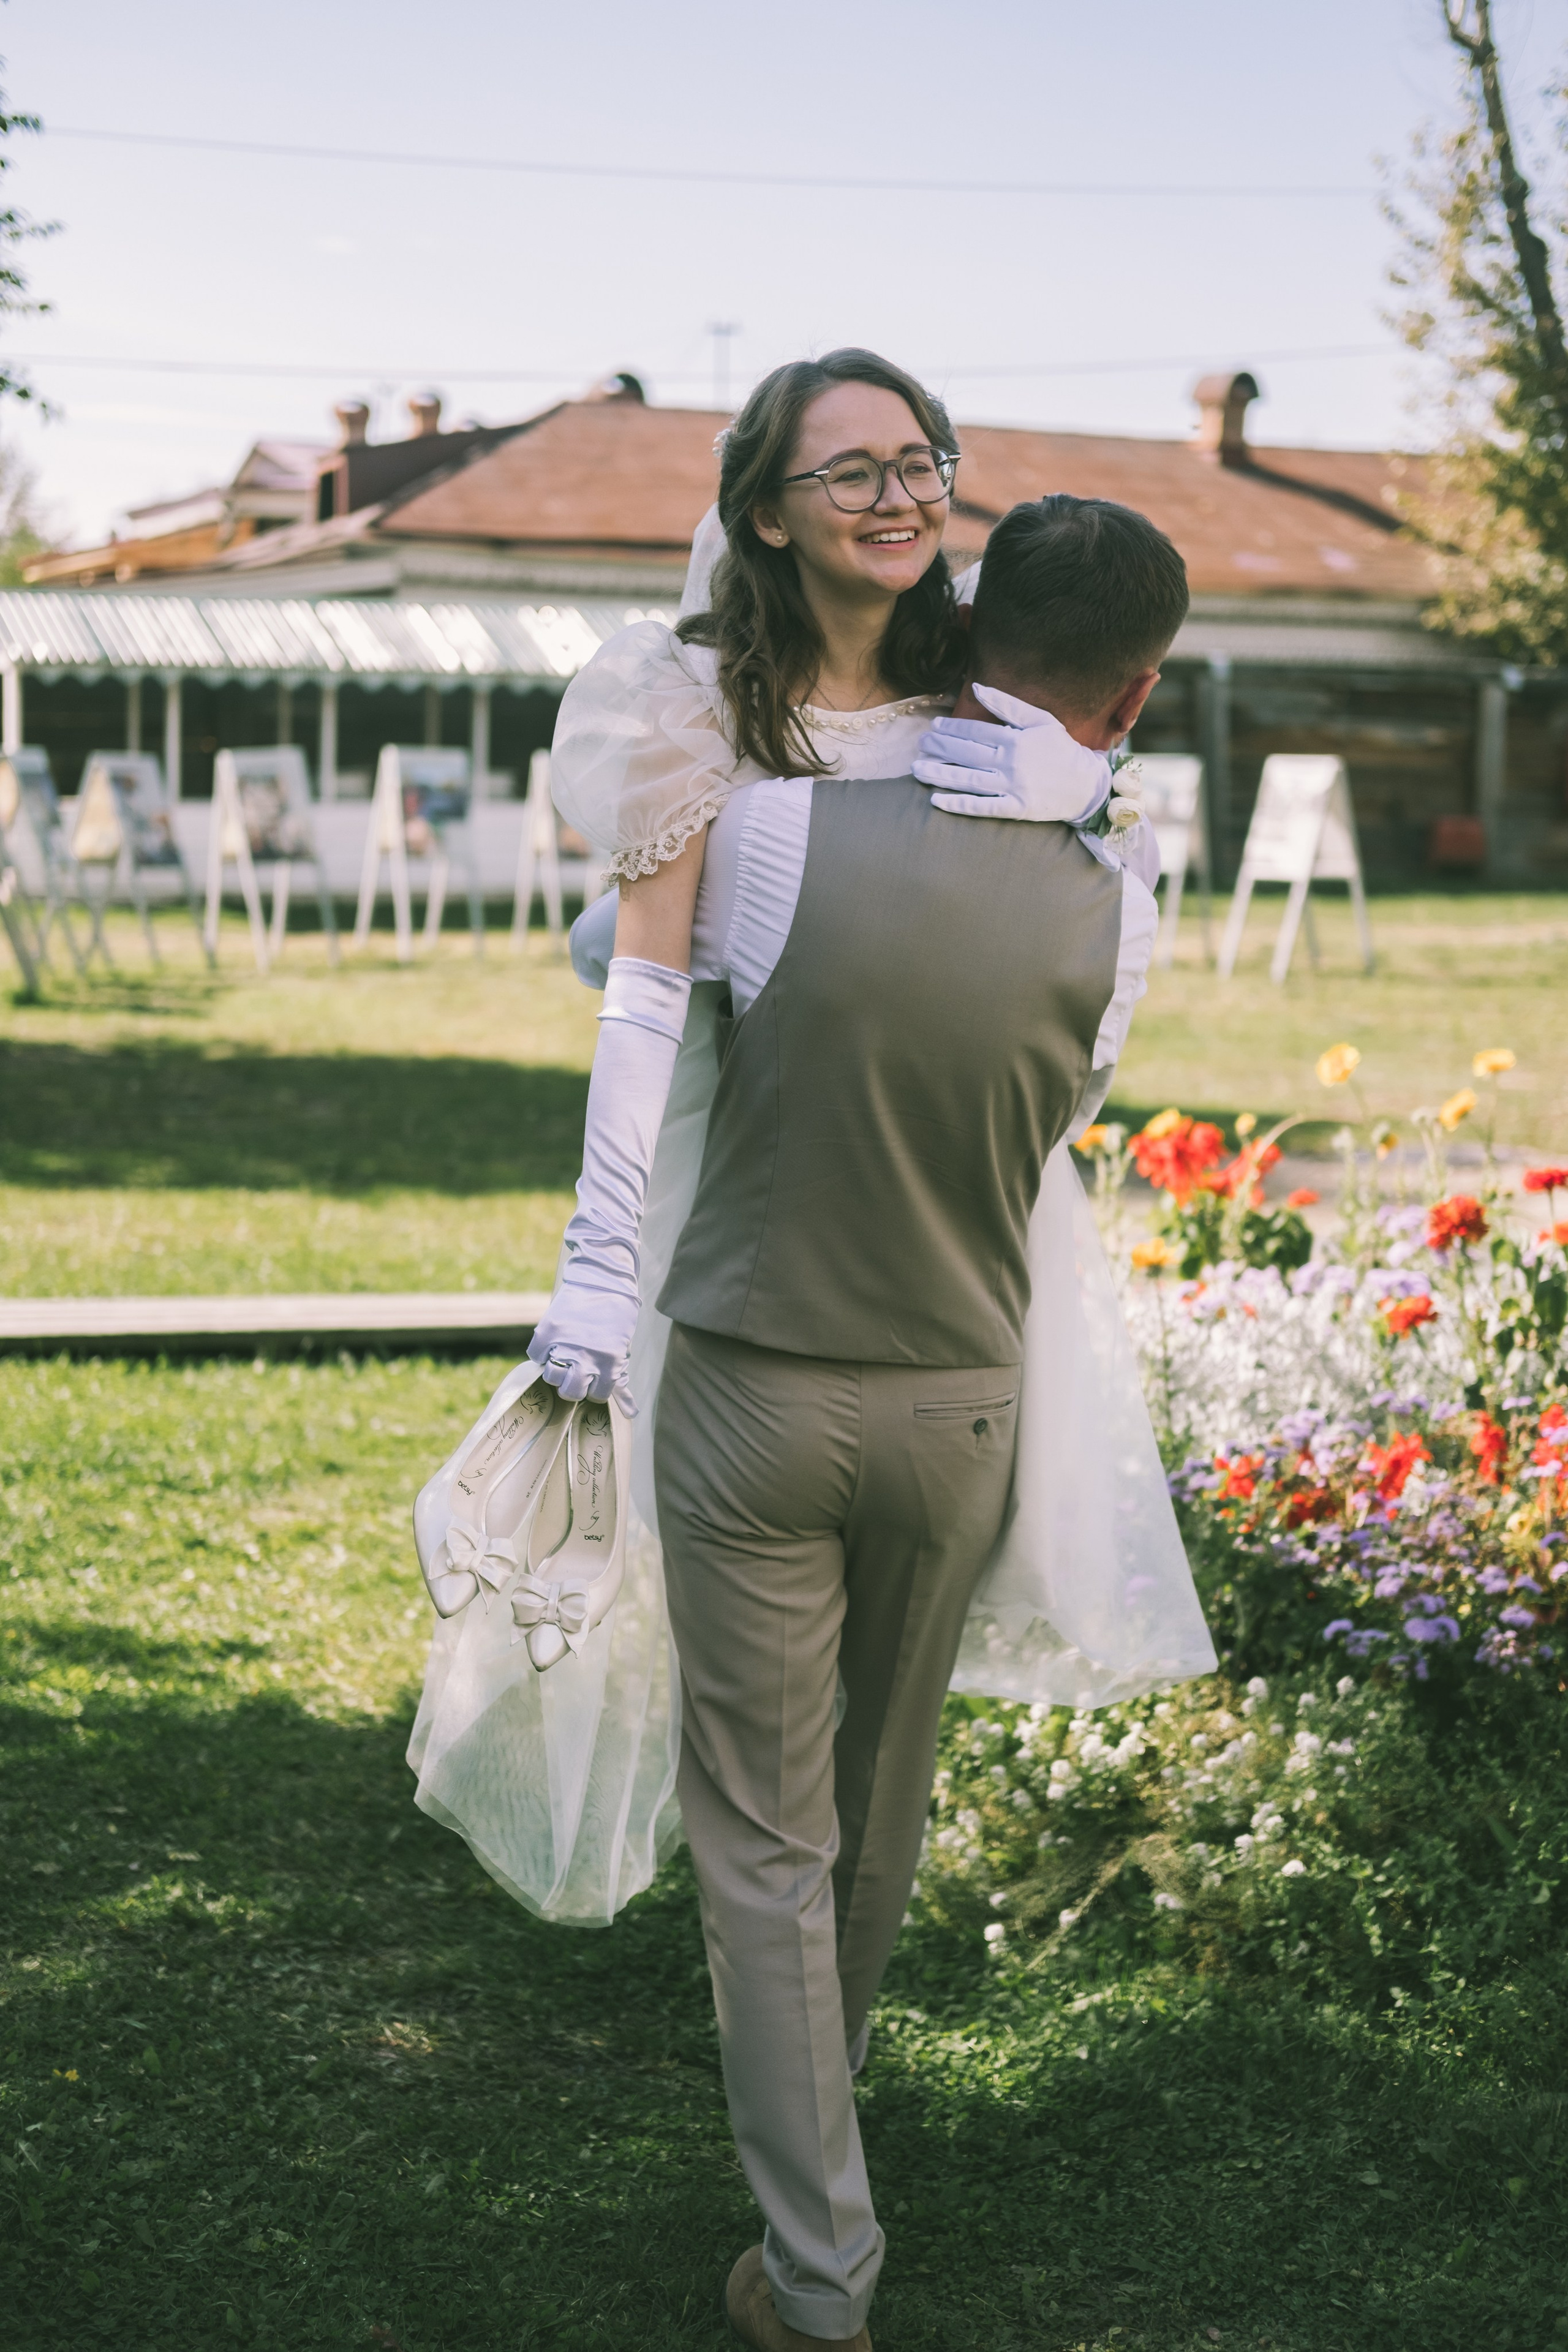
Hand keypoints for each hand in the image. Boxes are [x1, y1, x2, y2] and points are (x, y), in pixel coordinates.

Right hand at [526, 1277, 638, 1414]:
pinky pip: (535, 1355)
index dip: (595, 1389)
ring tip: (562, 1358)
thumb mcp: (622, 1347)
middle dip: (573, 1385)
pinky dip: (541, 1352)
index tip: (594, 1379)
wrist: (602, 1277)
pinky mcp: (547, 1331)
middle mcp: (586, 1358)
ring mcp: (564, 1345)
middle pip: (570, 1392)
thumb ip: (619, 1378)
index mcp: (610, 1364)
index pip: (596, 1396)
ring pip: (551, 1377)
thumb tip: (630, 1413)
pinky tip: (552, 1343)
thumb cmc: (618, 1313)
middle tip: (576, 1371)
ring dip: (556, 1371)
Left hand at [913, 685, 1111, 824]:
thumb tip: (977, 687)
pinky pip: (982, 807)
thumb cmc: (1061, 750)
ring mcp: (1012, 786)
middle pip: (966, 753)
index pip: (975, 731)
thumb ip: (1008, 704)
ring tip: (917, 770)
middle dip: (940, 747)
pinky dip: (959, 804)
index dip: (952, 728)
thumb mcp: (1040, 719)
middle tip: (921, 745)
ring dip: (940, 774)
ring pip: (968, 779)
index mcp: (1015, 738)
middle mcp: (1011, 762)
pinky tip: (937, 800)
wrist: (1086, 784)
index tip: (934, 726)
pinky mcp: (1016, 809)